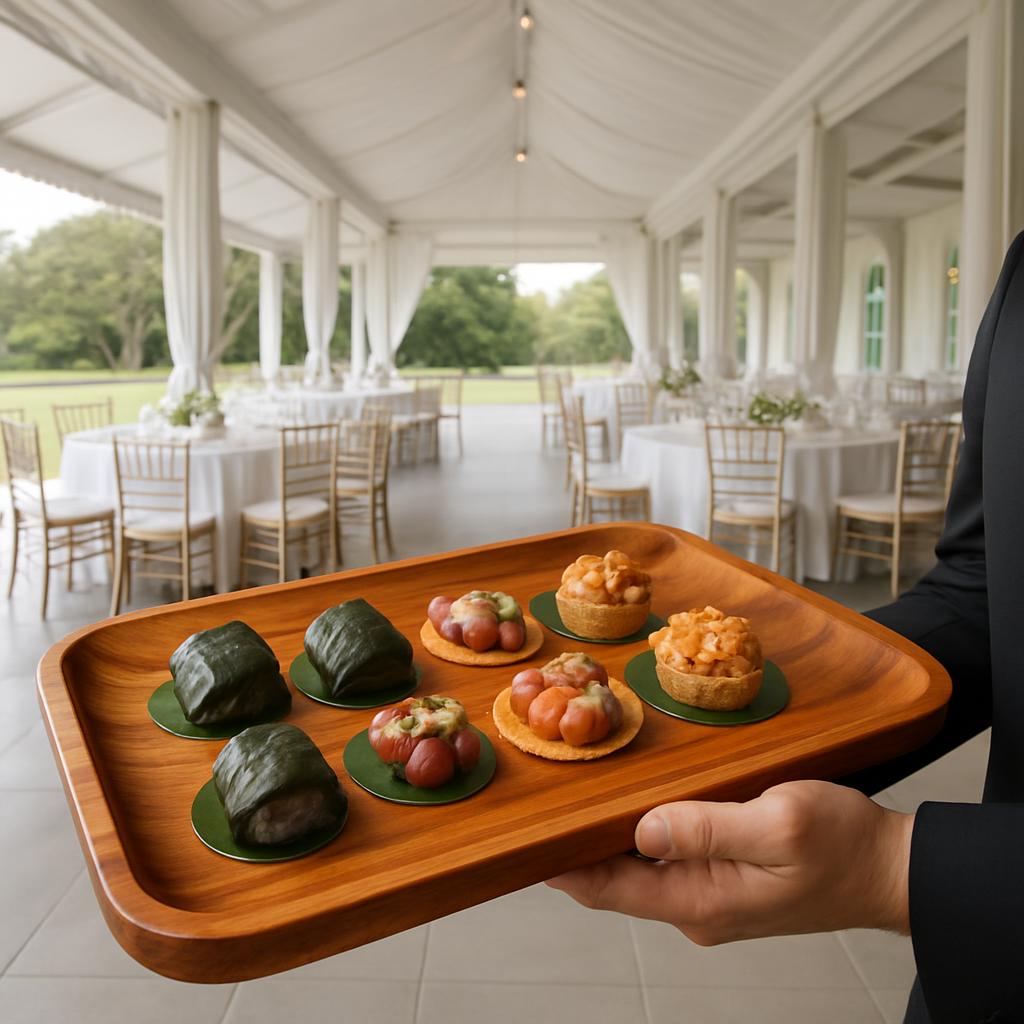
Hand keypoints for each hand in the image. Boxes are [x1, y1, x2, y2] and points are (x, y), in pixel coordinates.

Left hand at [546, 780, 912, 944]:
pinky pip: (669, 856)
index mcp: (703, 900)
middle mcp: (697, 906)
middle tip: (541, 802)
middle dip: (578, 845)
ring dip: (609, 836)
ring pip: (640, 867)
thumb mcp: (778, 823)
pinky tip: (630, 804)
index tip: (521, 841)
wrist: (889, 867)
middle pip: (617, 879)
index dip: (562, 866)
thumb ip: (708, 827)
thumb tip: (644, 829)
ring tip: (573, 797)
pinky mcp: (724, 877)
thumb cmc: (843, 845)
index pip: (610, 889)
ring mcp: (710, 894)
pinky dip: (642, 832)